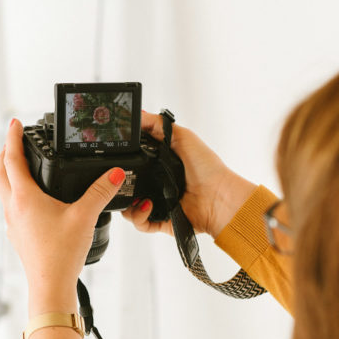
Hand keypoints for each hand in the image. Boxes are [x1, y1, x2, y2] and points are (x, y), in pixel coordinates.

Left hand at [0, 119, 125, 314]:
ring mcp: (13, 224)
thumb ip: (101, 192)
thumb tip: (115, 173)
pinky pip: (12, 208)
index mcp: (25, 197)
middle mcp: (14, 208)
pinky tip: (32, 201)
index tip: (15, 123)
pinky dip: (17, 195)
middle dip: (5, 154)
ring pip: (4, 191)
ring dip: (9, 175)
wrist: (50, 286)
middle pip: (0, 173)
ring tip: (21, 167)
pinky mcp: (18, 236)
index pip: (12, 159)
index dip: (13, 137)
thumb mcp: (85, 217)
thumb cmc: (61, 254)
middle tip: (14, 141)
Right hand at [122, 110, 255, 238]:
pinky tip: (147, 206)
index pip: (133, 163)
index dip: (124, 160)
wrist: (220, 198)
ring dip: (129, 204)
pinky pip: (140, 224)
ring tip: (140, 196)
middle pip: (127, 186)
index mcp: (160, 165)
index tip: (118, 156)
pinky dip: (139, 217)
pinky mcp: (160, 221)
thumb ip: (158, 125)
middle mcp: (157, 185)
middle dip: (121, 184)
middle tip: (122, 179)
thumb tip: (137, 115)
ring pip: (129, 208)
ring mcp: (158, 204)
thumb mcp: (183, 137)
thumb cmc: (208, 169)